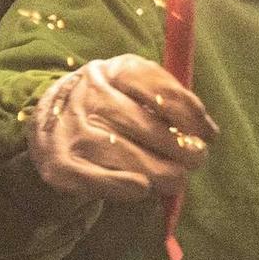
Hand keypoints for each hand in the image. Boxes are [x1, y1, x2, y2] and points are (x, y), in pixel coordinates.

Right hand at [28, 55, 217, 199]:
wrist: (48, 122)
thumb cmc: (109, 105)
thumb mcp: (135, 88)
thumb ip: (172, 102)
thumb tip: (210, 132)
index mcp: (114, 70)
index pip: (157, 88)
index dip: (189, 112)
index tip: (208, 133)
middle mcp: (90, 95)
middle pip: (143, 124)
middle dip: (179, 147)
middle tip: (197, 159)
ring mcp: (73, 129)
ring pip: (125, 154)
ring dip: (159, 172)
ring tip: (176, 179)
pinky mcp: (60, 164)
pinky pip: (98, 180)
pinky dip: (124, 187)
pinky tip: (143, 189)